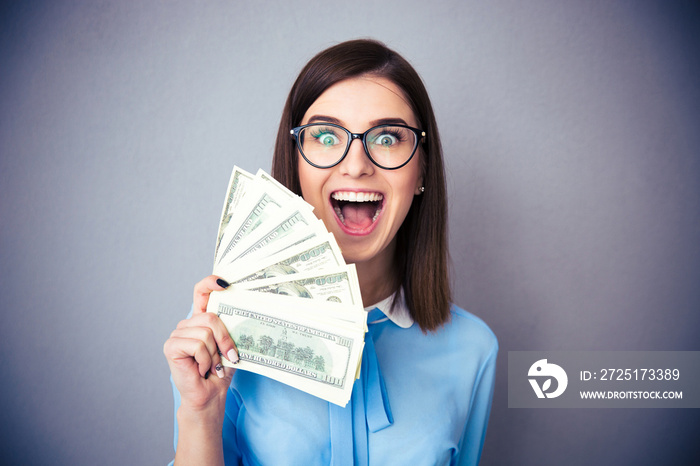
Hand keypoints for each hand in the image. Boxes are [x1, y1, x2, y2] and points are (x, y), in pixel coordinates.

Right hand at [163, 275, 238, 415]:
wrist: (210, 395)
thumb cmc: (220, 371)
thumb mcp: (230, 345)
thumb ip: (230, 328)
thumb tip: (242, 313)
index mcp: (201, 320)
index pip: (201, 292)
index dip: (210, 283)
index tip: (225, 284)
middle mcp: (188, 324)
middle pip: (211, 317)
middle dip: (225, 339)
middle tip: (229, 356)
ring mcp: (177, 334)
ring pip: (205, 333)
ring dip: (214, 354)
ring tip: (212, 366)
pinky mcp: (171, 346)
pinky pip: (197, 345)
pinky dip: (205, 360)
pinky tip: (202, 369)